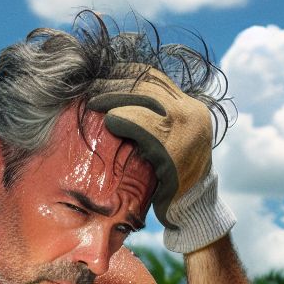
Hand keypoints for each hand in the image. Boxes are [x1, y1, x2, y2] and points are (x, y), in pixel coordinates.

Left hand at [90, 66, 234, 253]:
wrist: (192, 209)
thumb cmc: (173, 179)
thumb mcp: (171, 141)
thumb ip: (155, 120)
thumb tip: (118, 102)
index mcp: (191, 108)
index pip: (155, 79)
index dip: (127, 73)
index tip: (103, 74)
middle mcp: (192, 113)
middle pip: (148, 85)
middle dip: (116, 82)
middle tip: (91, 86)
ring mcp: (186, 130)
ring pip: (145, 100)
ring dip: (115, 97)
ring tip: (93, 102)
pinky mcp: (175, 149)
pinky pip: (144, 127)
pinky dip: (125, 121)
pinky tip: (109, 121)